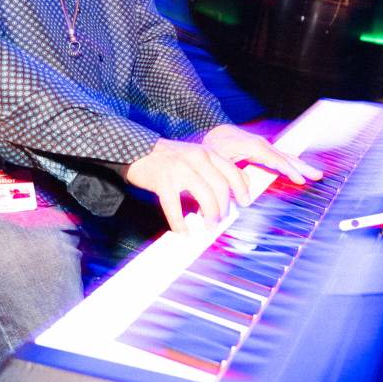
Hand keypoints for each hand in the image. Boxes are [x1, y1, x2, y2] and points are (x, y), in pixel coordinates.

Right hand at [125, 138, 250, 232]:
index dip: (241, 189)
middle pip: (220, 186)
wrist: (137, 149)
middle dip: (224, 207)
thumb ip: (212, 168)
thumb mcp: (195, 155)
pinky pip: (174, 207)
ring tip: (209, 226)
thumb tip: (231, 192)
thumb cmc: (169, 157)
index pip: (232, 171)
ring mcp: (180, 169)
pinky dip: (180, 224)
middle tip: (222, 219)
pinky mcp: (163, 181)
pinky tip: (183, 232)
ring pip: (204, 196)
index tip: (245, 202)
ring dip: (209, 215)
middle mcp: (197, 158)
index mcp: (207, 153)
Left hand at [202, 124, 322, 183]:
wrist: (212, 129)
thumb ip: (233, 177)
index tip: (300, 179)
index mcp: (255, 146)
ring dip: (301, 166)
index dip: (289, 170)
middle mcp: (262, 145)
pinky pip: (280, 158)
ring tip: (316, 174)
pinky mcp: (262, 150)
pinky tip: (299, 171)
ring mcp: (264, 147)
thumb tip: (246, 194)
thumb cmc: (214, 145)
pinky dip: (291, 164)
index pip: (277, 160)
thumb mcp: (219, 161)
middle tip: (318, 175)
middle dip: (303, 167)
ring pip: (286, 157)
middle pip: (287, 157)